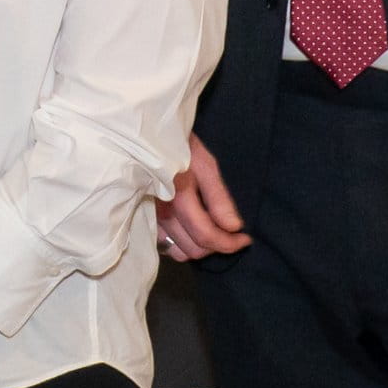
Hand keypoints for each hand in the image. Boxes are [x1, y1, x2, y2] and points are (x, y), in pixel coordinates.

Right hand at [157, 136, 250, 261]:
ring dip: (198, 246)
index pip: (206, 235)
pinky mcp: (142, 219)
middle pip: (194, 248)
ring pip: (178, 251)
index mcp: (178, 197)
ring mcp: (148, 218)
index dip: (230, 243)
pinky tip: (189, 230)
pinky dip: (180, 243)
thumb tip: (234, 228)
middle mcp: (160, 213)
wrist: (145, 136)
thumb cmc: (179, 147)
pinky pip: (163, 245)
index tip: (245, 238)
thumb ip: (219, 199)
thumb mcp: (205, 165)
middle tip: (230, 234)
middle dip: (217, 245)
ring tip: (210, 231)